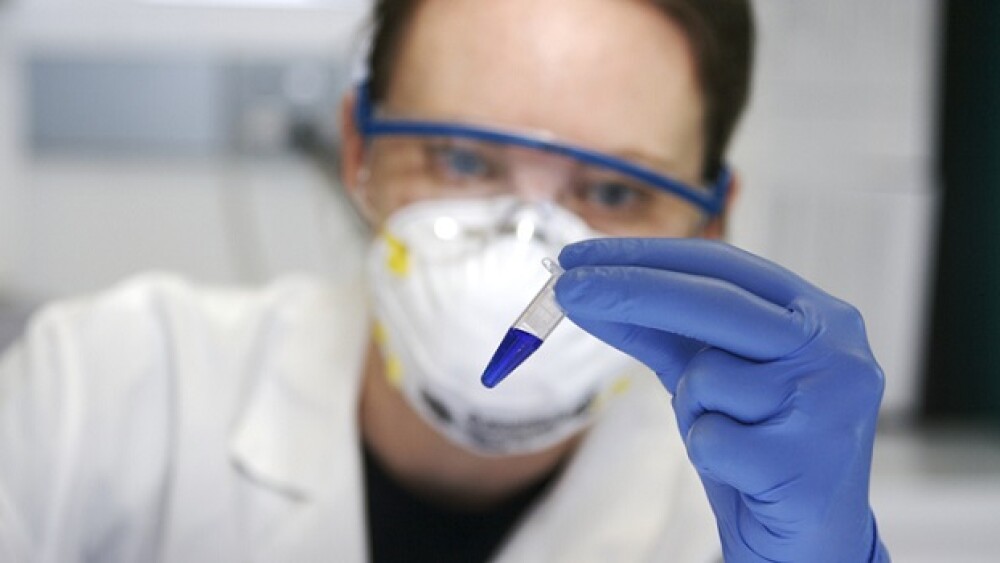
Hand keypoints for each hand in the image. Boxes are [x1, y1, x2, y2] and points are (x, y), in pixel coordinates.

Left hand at [555, 238, 889, 562]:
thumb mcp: (709, 377)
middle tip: (564, 288)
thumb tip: (585, 291)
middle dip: (629, 290)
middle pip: (712, 300)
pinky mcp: (807, 461)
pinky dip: (708, 452)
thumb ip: (660, 331)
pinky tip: (745, 471)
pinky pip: (710, 438)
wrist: (809, 538)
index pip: (721, 263)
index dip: (645, 255)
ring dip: (694, 408)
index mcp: (817, 314)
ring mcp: (828, 403)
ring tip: (733, 434)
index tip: (579, 257)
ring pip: (706, 377)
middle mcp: (835, 347)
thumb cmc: (758, 446)